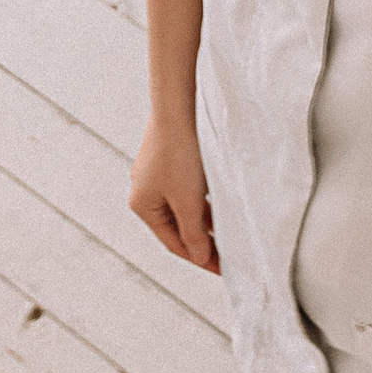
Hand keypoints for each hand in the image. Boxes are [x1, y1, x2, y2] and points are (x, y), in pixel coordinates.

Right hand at [129, 115, 218, 271]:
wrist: (179, 103)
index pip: (173, 243)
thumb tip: (199, 257)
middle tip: (228, 253)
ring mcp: (157, 172)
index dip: (199, 258)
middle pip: (178, 225)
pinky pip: (188, 187)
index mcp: (142, 204)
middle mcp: (145, 188)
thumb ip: (194, 233)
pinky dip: (203, 198)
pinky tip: (221, 200)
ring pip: (184, 205)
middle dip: (202, 239)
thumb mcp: (188, 200)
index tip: (222, 269)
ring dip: (205, 218)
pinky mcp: (171, 156)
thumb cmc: (179, 151)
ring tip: (229, 231)